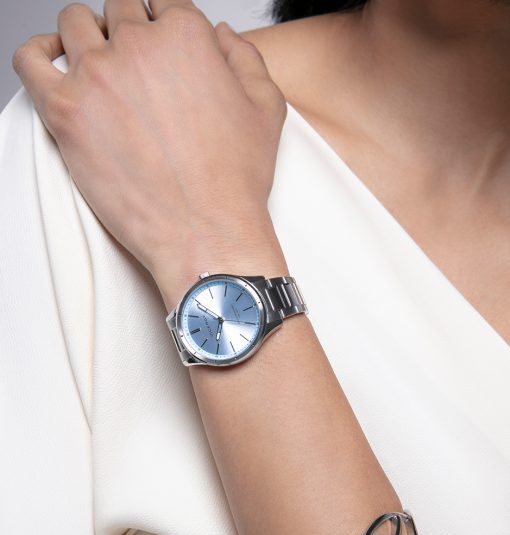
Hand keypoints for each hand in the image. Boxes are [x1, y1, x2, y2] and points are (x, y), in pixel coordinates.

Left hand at [12, 0, 288, 306]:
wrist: (205, 231)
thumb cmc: (233, 181)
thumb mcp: (265, 108)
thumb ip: (245, 56)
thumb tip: (221, 34)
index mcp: (186, 36)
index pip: (161, 5)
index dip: (162, 27)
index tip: (159, 50)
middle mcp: (138, 45)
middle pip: (118, 12)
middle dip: (127, 33)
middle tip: (133, 68)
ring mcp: (96, 76)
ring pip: (74, 25)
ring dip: (86, 38)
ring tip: (97, 67)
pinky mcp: (65, 111)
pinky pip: (29, 61)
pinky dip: (37, 54)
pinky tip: (52, 63)